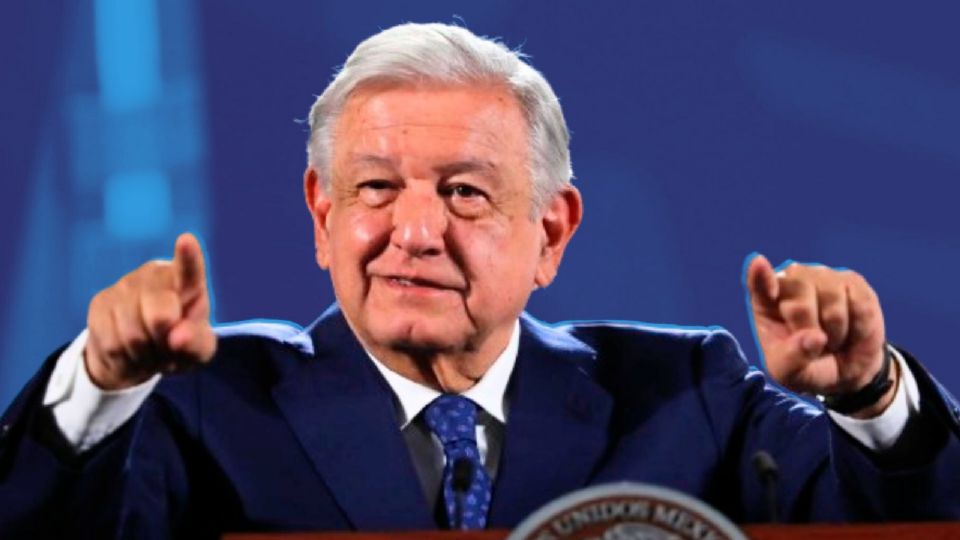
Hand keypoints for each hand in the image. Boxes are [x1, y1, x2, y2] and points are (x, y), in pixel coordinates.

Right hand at [84, 233, 216, 389]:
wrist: (140, 353)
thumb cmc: (179, 344)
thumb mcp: (198, 349)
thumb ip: (195, 342)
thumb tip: (178, 338)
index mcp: (187, 283)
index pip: (189, 269)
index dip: (188, 256)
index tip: (187, 240)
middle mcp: (155, 276)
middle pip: (160, 316)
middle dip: (164, 342)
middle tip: (168, 346)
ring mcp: (124, 286)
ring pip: (133, 335)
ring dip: (145, 354)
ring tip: (150, 349)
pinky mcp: (100, 302)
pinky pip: (112, 343)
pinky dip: (125, 358)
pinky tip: (130, 351)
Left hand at [745, 254, 894, 417]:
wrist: (846, 368)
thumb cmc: (807, 365)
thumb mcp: (790, 373)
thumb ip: (792, 359)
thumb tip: (814, 338)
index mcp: (765, 301)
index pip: (759, 284)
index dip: (760, 276)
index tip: (759, 264)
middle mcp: (791, 281)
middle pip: (799, 305)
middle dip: (810, 334)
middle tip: (813, 343)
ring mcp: (823, 277)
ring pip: (832, 306)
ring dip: (835, 334)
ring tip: (831, 338)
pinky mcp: (852, 281)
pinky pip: (860, 307)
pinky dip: (858, 328)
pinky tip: (851, 328)